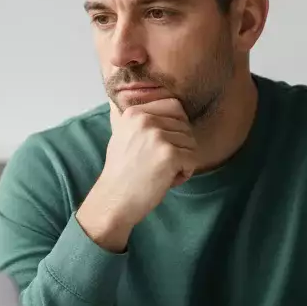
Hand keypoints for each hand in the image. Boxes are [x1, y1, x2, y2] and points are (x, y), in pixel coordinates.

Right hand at [77, 99, 196, 251]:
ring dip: (183, 162)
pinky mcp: (169, 155)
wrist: (114, 200)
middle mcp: (145, 120)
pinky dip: (185, 173)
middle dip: (180, 147)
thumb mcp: (123, 135)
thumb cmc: (122, 173)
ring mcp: (157, 136)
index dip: (177, 126)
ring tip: (161, 172)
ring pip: (191, 143)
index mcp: (135, 112)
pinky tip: (167, 180)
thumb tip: (168, 105)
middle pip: (185, 126)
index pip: (175, 106)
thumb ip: (142, 119)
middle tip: (159, 164)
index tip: (164, 145)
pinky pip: (193, 159)